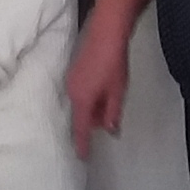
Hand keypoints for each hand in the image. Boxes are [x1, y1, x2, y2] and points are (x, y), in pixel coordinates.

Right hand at [68, 36, 129, 156]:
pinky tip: (105, 87)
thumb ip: (112, 113)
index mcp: (82, 100)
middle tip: (111, 118)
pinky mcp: (75, 72)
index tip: (83, 157)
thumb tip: (110, 130)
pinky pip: (81, 93)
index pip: (81, 128)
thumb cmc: (113, 63)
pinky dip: (91, 97)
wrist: (106, 33)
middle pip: (81, 116)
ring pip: (82, 103)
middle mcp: (72, 92)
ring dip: (94, 108)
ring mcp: (72, 81)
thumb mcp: (117, 91)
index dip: (83, 143)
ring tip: (111, 99)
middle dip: (94, 121)